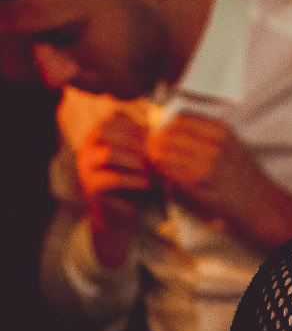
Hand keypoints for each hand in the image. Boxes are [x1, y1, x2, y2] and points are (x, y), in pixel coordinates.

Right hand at [76, 111, 151, 266]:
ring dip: (136, 161)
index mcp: (97, 133)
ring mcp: (85, 166)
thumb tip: (167, 122)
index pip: (114, 117)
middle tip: (159, 153)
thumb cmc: (136, 179)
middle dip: (136, 142)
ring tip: (156, 170)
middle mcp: (86, 146)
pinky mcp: (90, 187)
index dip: (138, 125)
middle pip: (108, 131)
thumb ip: (147, 139)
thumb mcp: (142, 155)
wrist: (122, 213)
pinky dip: (134, 181)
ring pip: (109, 153)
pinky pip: (112, 179)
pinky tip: (150, 184)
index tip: (159, 137)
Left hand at [147, 114, 291, 251]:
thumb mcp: (233, 145)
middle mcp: (216, 147)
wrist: (262, 206)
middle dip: (157, 141)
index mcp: (223, 132)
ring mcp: (208, 167)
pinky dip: (163, 173)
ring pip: (167, 154)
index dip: (167, 124)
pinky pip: (171, 174)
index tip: (162, 132)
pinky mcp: (201, 188)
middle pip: (171, 135)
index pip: (182, 118)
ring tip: (155, 162)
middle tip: (152, 148)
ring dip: (156, 158)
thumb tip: (172, 126)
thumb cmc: (245, 176)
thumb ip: (208, 134)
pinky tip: (164, 175)